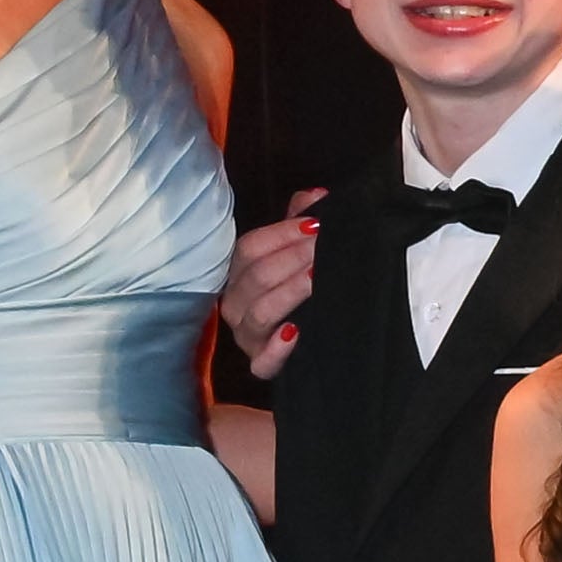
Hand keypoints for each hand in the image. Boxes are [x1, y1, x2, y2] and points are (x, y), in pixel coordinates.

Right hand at [220, 189, 323, 371]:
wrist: (310, 341)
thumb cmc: (299, 290)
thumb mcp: (299, 253)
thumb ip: (302, 221)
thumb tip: (318, 195)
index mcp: (239, 274)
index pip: (249, 248)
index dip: (282, 234)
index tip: (317, 226)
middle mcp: (235, 304)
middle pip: (256, 276)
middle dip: (293, 258)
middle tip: (325, 247)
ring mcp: (246, 337)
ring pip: (259, 312)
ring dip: (291, 292)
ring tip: (318, 277)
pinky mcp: (261, 366)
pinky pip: (262, 361)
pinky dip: (278, 348)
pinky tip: (298, 332)